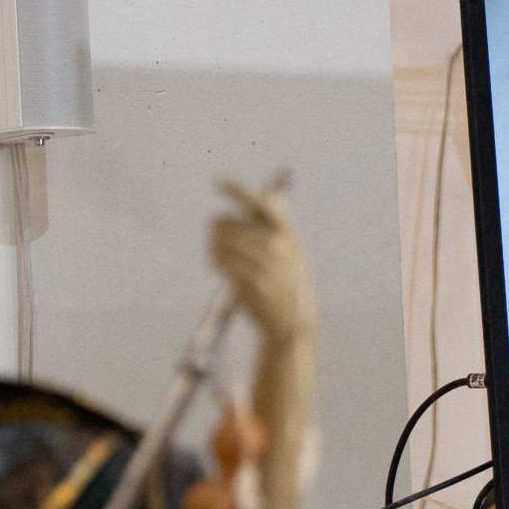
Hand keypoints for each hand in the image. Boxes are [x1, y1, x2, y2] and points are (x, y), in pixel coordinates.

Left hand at [208, 178, 313, 347]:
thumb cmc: (289, 286)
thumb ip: (280, 226)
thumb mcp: (294, 253)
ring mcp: (265, 264)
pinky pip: (221, 259)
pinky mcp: (251, 282)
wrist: (293, 324)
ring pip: (222, 239)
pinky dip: (214, 259)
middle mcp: (278, 247)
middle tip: (215, 236)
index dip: (238, 190)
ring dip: (214, 244)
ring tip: (218, 254)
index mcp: (288, 236)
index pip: (262, 204)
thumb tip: (275, 195)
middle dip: (218, 228)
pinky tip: (217, 264)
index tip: (219, 183)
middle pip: (231, 222)